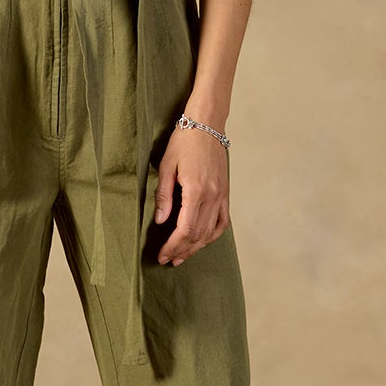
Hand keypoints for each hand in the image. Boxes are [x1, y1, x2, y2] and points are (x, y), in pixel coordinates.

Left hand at [153, 122, 229, 264]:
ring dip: (196, 247)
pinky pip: (222, 221)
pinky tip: (203, 241)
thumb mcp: (166, 166)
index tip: (162, 255)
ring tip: (182, 257)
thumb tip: (160, 222)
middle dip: (182, 250)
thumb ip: (164, 196)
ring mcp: (221, 195)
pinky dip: (213, 235)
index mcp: (196, 190)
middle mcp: (212, 196)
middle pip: (198, 234)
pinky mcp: (225, 192)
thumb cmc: (183, 142)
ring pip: (211, 231)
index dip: (173, 246)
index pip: (185, 229)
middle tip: (168, 260)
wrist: (207, 124)